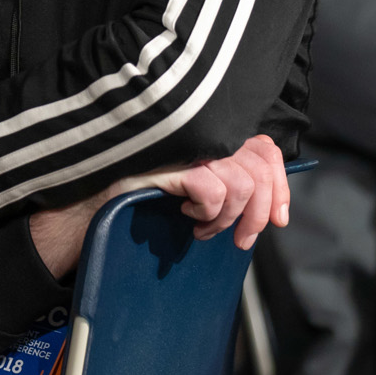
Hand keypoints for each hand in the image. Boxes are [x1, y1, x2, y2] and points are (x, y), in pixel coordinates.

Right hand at [118, 134, 288, 249]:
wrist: (95, 193)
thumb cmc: (143, 189)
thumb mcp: (193, 181)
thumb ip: (226, 180)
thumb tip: (269, 207)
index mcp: (214, 133)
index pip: (266, 149)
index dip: (280, 186)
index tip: (278, 220)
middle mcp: (205, 133)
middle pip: (260, 172)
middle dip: (257, 216)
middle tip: (241, 241)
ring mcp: (189, 145)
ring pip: (242, 186)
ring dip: (226, 219)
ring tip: (202, 227)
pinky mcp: (173, 161)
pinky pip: (213, 192)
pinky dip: (205, 212)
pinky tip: (184, 211)